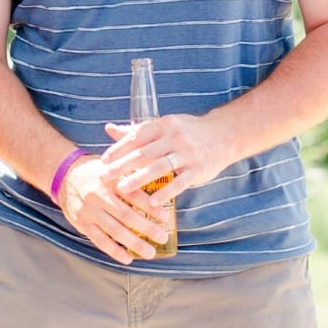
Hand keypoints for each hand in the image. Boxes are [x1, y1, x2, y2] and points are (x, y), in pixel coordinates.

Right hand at [56, 153, 165, 265]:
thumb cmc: (96, 171)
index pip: (133, 195)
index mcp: (110, 179)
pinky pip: (99, 240)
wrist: (64, 174)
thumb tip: (160, 187)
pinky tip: (127, 258)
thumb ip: (131, 176)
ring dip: (133, 243)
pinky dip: (114, 251)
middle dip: (146, 228)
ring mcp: (89, 211)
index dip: (150, 207)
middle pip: (126, 215)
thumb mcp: (113, 166)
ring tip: (150, 252)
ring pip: (114, 231)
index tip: (165, 217)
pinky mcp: (82, 223)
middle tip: (162, 237)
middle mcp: (99, 195)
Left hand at [100, 112, 227, 206]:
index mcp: (164, 125)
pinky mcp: (199, 169)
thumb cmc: (188, 131)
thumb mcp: (164, 125)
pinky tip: (152, 202)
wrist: (224, 134)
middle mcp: (175, 137)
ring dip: (139, 178)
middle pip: (144, 152)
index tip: (103, 160)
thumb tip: (108, 128)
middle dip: (122, 165)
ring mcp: (188, 153)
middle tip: (105, 176)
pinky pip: (180, 182)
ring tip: (122, 189)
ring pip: (159, 166)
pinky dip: (166, 192)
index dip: (119, 148)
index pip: (137, 136)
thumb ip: (136, 130)